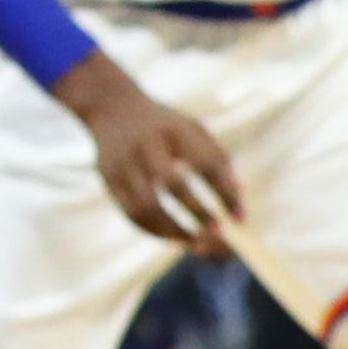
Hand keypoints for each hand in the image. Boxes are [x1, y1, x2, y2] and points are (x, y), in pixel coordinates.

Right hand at [51, 55, 243, 246]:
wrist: (110, 105)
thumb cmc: (164, 125)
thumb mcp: (192, 129)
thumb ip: (218, 160)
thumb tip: (238, 201)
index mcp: (174, 128)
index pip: (205, 162)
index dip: (225, 193)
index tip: (240, 219)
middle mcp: (145, 143)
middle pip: (172, 183)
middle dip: (198, 212)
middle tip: (218, 233)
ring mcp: (122, 160)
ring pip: (146, 205)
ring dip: (174, 230)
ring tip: (197, 243)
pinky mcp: (107, 176)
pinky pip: (131, 212)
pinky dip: (154, 230)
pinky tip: (173, 237)